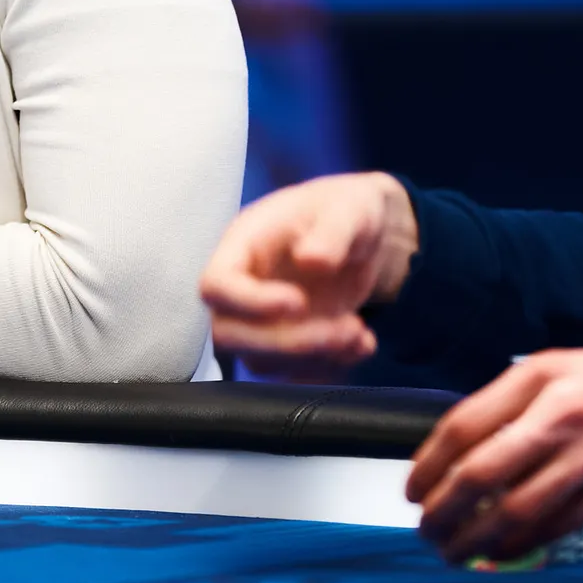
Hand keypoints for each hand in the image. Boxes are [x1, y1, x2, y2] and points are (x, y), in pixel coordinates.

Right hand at [200, 171, 418, 370]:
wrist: (366, 234)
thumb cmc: (348, 209)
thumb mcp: (349, 208)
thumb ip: (331, 231)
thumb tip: (311, 260)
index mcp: (243, 244)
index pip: (216, 285)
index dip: (248, 303)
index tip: (299, 302)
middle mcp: (244, 285)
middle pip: (228, 333)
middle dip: (287, 342)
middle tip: (344, 329)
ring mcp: (261, 319)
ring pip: (260, 360)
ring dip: (312, 358)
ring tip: (359, 333)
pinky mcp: (285, 342)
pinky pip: (290, 373)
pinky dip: (326, 369)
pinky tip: (360, 344)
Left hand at [408, 350, 582, 561]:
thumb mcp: (555, 374)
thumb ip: (507, 406)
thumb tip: (450, 458)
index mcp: (537, 376)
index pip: (463, 426)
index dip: (427, 465)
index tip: (410, 492)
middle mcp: (562, 414)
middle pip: (481, 472)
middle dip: (442, 510)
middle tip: (424, 531)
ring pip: (517, 510)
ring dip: (475, 539)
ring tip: (452, 552)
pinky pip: (555, 527)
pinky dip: (519, 547)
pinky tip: (497, 554)